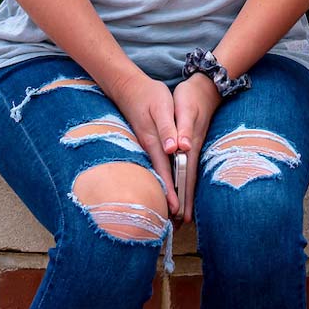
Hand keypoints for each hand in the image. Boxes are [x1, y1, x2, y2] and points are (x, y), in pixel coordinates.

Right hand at [105, 72, 180, 215]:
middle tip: (179, 222)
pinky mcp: (149, 143)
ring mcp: (148, 147)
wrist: (129, 87)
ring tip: (174, 213)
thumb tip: (176, 149)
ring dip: (167, 192)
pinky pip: (158, 166)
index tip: (177, 209)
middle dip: (170, 199)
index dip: (172, 190)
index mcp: (155, 142)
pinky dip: (163, 179)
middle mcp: (150, 148)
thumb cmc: (150, 95)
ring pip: (160, 174)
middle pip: (162, 178)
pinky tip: (166, 188)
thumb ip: (168, 129)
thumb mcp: (161, 108)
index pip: (166, 171)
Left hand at [171, 74, 221, 223]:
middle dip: (186, 203)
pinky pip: (188, 169)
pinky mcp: (192, 144)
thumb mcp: (185, 110)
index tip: (181, 215)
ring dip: (186, 196)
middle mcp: (193, 150)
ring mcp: (194, 148)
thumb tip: (180, 147)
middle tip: (180, 226)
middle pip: (189, 182)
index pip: (186, 176)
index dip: (183, 196)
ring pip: (189, 177)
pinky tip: (184, 189)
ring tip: (182, 215)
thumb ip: (183, 129)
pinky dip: (186, 183)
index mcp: (190, 146)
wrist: (206, 85)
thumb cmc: (192, 97)